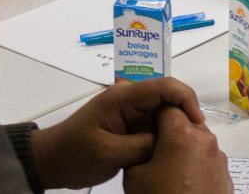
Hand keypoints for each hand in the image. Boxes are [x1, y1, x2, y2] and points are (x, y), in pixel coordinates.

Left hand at [31, 78, 204, 189]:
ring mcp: (130, 111)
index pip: (164, 86)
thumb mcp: (109, 153)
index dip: (186, 99)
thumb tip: (171, 140)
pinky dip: (164, 137)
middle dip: (183, 116)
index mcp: (122, 97)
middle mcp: (130, 99)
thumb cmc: (75, 154)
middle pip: (168, 99)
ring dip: (174, 129)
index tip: (197, 123)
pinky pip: (155, 126)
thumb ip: (143, 145)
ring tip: (184, 149)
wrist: (52, 162)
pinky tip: (169, 152)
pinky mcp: (130, 125)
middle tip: (193, 142)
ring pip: (164, 114)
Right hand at [123, 105, 232, 193]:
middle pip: (186, 124)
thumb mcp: (134, 175)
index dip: (154, 113)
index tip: (144, 125)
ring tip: (168, 172)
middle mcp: (206, 140)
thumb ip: (139, 149)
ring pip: (199, 143)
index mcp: (183, 134)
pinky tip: (184, 184)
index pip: (168, 106)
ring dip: (185, 150)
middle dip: (170, 132)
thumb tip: (146, 142)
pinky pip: (208, 162)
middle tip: (154, 151)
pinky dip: (197, 167)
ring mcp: (220, 159)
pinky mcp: (226, 177)